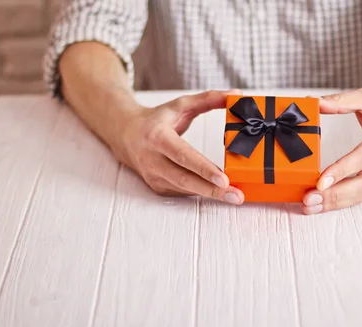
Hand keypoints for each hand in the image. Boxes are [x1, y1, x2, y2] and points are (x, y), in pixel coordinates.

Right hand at [114, 90, 244, 204]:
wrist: (125, 135)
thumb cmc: (156, 120)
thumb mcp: (180, 105)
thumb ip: (208, 100)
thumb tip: (236, 95)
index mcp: (158, 137)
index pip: (182, 155)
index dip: (203, 168)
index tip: (224, 179)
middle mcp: (153, 159)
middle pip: (185, 179)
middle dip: (212, 190)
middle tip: (236, 196)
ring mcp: (154, 176)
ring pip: (186, 189)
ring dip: (211, 194)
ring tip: (234, 197)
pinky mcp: (157, 187)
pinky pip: (183, 192)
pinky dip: (201, 192)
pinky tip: (218, 192)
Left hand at [302, 88, 361, 213]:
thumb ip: (341, 101)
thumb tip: (315, 103)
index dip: (341, 171)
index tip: (321, 181)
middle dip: (333, 196)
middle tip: (309, 199)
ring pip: (361, 196)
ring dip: (334, 204)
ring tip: (310, 206)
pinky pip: (360, 198)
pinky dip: (340, 204)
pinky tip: (321, 205)